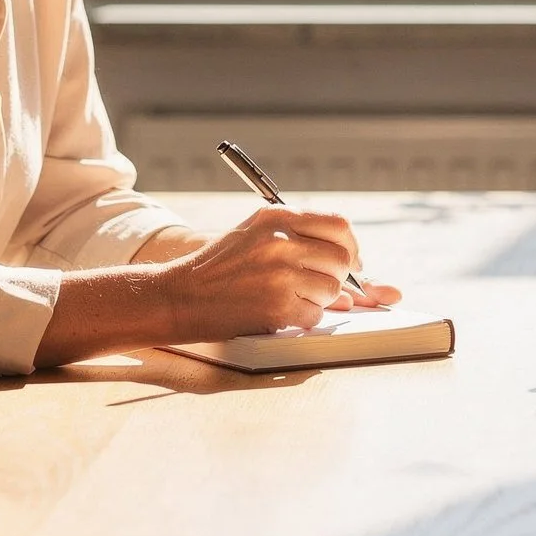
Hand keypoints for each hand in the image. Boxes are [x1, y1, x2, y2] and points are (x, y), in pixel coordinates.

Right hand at [165, 206, 397, 338]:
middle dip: (336, 277)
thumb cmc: (220, 266)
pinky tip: (278, 311)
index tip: (350, 261)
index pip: (338, 225)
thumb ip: (300, 236)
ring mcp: (280, 274)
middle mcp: (281, 241)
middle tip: (316, 284)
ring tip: (288, 296)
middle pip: (341, 260)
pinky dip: (302, 318)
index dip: (350, 246)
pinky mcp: (276, 307)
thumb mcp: (255, 231)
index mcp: (277, 216)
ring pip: (331, 290)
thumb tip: (356, 262)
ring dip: (317, 299)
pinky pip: (314, 315)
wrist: (178, 295)